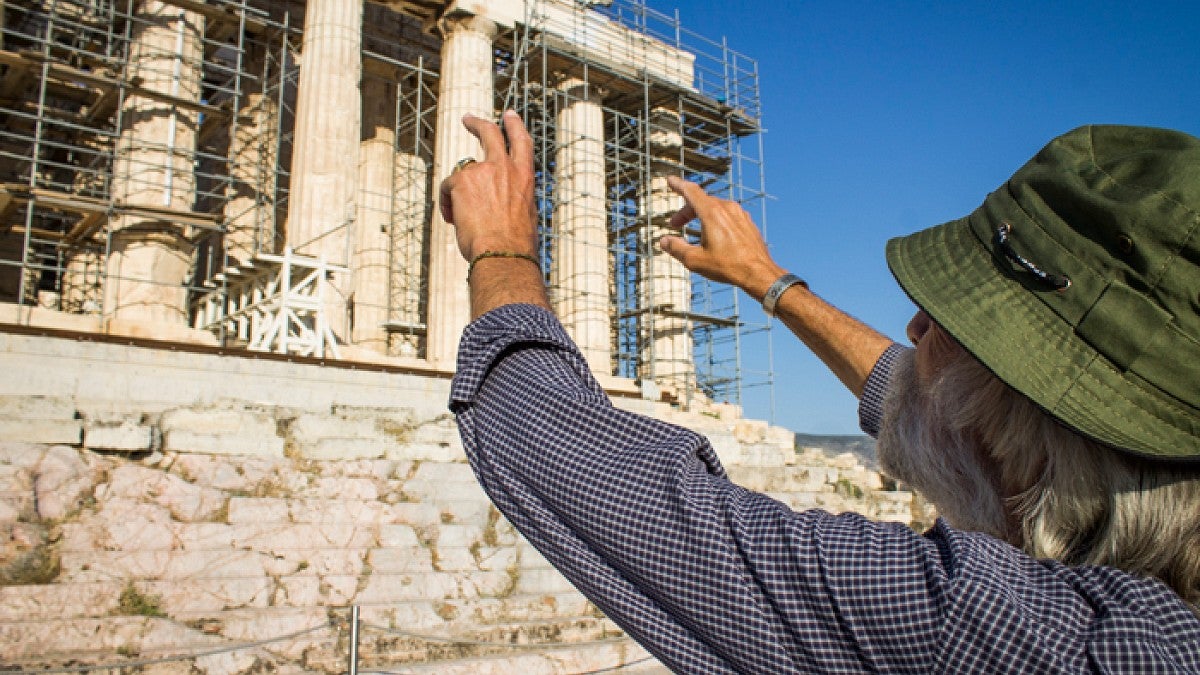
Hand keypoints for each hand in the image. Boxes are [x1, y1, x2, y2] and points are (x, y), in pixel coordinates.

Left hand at [438, 110, 537, 261]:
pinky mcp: (461, 180)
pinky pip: (447, 187)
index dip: (514, 126)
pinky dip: (447, 203)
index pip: (521, 142)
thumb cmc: (515, 245)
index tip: (508, 115)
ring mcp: (482, 171)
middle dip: (477, 123)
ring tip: (461, 218)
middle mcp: (505, 167)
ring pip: (461, 173)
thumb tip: (498, 201)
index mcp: (524, 176)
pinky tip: (454, 219)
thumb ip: (511, 198)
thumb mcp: (523, 215)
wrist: (504, 254)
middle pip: (489, 133)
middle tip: (468, 119)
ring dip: (456, 191)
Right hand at [657, 176, 784, 300]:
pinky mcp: (748, 222)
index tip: (670, 180)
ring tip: (696, 232)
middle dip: (686, 212)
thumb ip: (676, 248)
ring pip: (715, 208)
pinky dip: (716, 220)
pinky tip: (715, 236)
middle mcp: (727, 208)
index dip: (678, 185)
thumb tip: (664, 241)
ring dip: (701, 216)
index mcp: (712, 213)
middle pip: (701, 201)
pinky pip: (728, 216)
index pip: (691, 191)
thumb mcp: (695, 260)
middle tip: (675, 224)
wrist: (759, 273)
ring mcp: (740, 214)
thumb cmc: (728, 266)